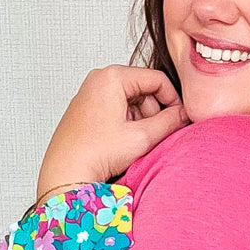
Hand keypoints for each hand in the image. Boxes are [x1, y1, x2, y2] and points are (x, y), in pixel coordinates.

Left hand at [35, 64, 187, 203]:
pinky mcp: (87, 109)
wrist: (65, 174)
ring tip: (133, 143)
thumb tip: (184, 114)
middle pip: (144, 89)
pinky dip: (126, 125)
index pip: (157, 79)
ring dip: (141, 121)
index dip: (173, 100)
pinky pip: (117, 109)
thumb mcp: (142, 137)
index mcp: (112, 76)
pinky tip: (121, 144)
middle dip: (154, 113)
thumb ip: (170, 121)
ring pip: (131, 101)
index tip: (180, 120)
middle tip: (153, 136)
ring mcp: (91, 93)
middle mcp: (99, 78)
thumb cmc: (94, 153)